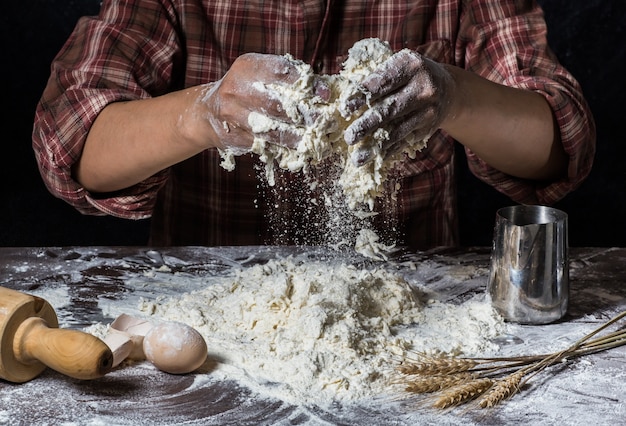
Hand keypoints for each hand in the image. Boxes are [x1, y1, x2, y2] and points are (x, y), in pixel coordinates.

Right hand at [201, 53, 329, 151]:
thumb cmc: (246, 90)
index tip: (325, 95)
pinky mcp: (234, 137)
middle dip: (304, 114)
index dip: (306, 84)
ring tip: (315, 139)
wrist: (208, 113)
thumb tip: (324, 91)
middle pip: (276, 104)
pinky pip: (264, 144)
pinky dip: (284, 148)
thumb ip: (287, 78)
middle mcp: (236, 89)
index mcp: (246, 67)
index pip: (280, 72)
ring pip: (270, 129)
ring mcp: (233, 115)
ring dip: (296, 136)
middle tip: (325, 121)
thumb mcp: (260, 74)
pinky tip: (300, 149)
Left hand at [343, 49, 454, 165]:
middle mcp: (424, 87)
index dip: (363, 95)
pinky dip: (388, 151)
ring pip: (398, 130)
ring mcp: (429, 109)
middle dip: (367, 125)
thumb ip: (375, 75)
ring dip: (375, 146)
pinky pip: (405, 141)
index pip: (383, 82)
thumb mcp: (398, 64)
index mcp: (411, 65)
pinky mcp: (429, 127)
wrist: (448, 89)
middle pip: (391, 109)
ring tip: (357, 157)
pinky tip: (374, 158)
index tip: (344, 108)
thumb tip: (341, 93)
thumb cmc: (409, 75)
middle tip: (349, 137)